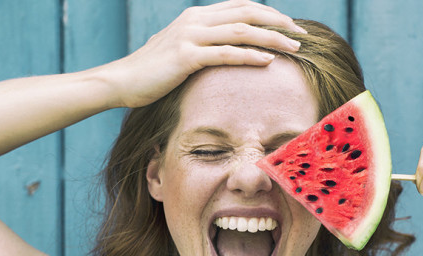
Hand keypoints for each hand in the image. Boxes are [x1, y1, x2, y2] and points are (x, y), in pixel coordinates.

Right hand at [103, 0, 305, 107]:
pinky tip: (268, 61)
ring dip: (272, 38)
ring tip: (294, 48)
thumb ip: (202, 45)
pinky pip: (225, 53)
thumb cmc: (151, 73)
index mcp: (197, 16)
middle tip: (302, 35)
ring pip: (241, 30)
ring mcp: (190, 36)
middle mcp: (195, 20)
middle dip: (278, 22)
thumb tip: (225, 52)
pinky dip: (250, 55)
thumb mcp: (180, 51)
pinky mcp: (185, 56)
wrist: (120, 81)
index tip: (290, 26)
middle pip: (247, 12)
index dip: (269, 13)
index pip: (241, 6)